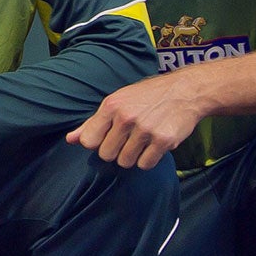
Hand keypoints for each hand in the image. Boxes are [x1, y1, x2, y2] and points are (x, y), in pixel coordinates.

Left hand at [67, 73, 202, 170]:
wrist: (185, 91)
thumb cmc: (147, 97)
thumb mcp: (117, 101)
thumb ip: (93, 123)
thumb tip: (70, 140)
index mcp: (111, 106)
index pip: (88, 141)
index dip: (96, 144)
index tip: (107, 138)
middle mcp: (126, 118)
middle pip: (106, 155)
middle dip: (115, 152)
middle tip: (127, 141)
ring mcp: (145, 130)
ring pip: (125, 162)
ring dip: (132, 157)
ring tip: (141, 142)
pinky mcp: (163, 141)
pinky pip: (145, 164)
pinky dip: (148, 159)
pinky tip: (153, 146)